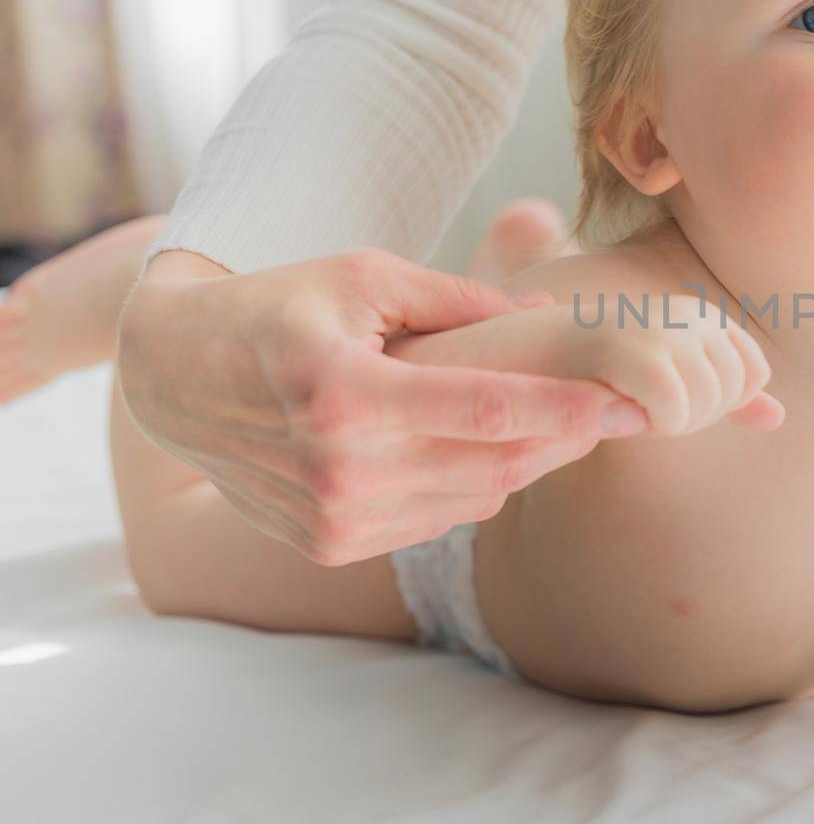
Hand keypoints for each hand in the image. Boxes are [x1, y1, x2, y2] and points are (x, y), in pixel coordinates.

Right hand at [117, 248, 651, 565]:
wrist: (175, 377)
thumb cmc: (278, 309)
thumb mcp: (364, 277)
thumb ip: (459, 298)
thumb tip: (548, 317)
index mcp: (345, 394)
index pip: (487, 411)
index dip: (567, 410)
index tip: (627, 402)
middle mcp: (337, 470)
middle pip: (493, 467)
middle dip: (564, 440)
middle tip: (612, 410)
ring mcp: (331, 519)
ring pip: (473, 502)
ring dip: (522, 464)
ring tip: (551, 423)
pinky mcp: (327, 546)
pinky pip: (434, 522)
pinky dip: (469, 488)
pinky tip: (476, 451)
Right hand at [549, 294, 783, 437]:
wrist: (534, 355)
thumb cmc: (603, 373)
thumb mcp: (672, 379)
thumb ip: (726, 397)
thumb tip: (778, 418)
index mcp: (705, 315)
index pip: (751, 375)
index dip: (718, 401)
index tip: (671, 396)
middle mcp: (691, 314)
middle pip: (730, 394)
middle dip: (693, 416)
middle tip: (645, 403)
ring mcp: (665, 330)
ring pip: (706, 406)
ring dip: (668, 422)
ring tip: (631, 402)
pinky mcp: (637, 354)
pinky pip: (675, 413)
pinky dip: (653, 425)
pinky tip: (623, 410)